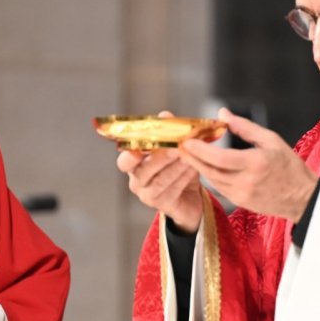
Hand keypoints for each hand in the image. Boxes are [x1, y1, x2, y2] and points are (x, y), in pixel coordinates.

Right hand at [116, 112, 203, 232]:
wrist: (190, 196)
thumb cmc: (177, 168)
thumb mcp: (173, 147)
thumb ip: (168, 131)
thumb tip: (165, 115)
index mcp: (134, 165)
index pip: (125, 161)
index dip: (130, 155)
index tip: (139, 149)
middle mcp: (137, 181)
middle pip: (144, 170)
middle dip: (161, 157)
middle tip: (176, 147)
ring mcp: (148, 195)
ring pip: (161, 180)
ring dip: (176, 166)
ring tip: (189, 155)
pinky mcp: (163, 205)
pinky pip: (174, 189)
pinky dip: (184, 177)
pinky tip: (194, 167)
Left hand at [179, 108, 317, 221]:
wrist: (301, 197)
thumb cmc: (289, 166)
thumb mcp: (271, 139)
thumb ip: (244, 127)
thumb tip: (222, 114)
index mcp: (255, 163)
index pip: (220, 158)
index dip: (200, 150)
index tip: (186, 140)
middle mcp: (246, 181)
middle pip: (210, 170)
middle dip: (192, 158)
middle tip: (179, 145)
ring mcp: (242, 195)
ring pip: (212, 179)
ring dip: (199, 166)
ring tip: (189, 152)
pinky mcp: (240, 202)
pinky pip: (219, 187)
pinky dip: (210, 174)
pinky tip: (205, 164)